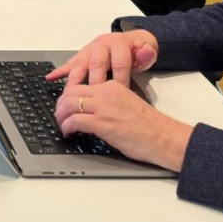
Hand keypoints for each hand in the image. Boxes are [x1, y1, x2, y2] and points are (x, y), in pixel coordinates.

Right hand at [46, 30, 159, 87]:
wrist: (128, 41)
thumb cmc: (135, 51)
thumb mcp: (146, 51)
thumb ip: (147, 53)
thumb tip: (146, 51)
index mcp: (117, 43)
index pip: (119, 63)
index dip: (121, 80)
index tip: (121, 95)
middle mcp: (100, 45)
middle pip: (97, 65)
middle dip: (96, 84)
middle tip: (95, 101)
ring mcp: (88, 50)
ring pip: (80, 66)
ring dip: (75, 82)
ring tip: (71, 97)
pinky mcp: (80, 56)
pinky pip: (68, 64)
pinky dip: (59, 72)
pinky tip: (50, 78)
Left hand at [53, 79, 192, 171]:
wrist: (163, 136)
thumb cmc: (149, 125)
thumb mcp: (126, 102)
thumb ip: (109, 101)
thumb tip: (91, 109)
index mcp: (112, 86)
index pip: (81, 85)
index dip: (68, 96)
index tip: (65, 105)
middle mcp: (105, 93)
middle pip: (70, 93)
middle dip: (60, 105)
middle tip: (59, 116)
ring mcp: (103, 107)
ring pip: (68, 105)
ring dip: (60, 116)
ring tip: (62, 125)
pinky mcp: (101, 123)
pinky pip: (74, 121)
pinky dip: (66, 127)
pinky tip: (68, 133)